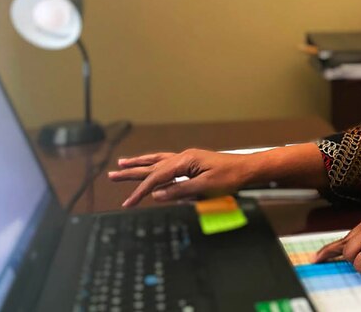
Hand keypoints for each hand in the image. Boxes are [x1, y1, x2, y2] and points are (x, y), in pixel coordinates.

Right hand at [108, 148, 248, 206]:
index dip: (140, 191)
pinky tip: (151, 167)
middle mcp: (183, 157)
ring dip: (140, 164)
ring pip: (158, 161)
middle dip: (131, 171)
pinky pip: (168, 164)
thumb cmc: (230, 178)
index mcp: (185, 161)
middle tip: (112, 175)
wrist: (248, 169)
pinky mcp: (193, 164)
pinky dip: (155, 166)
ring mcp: (188, 159)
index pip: (156, 177)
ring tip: (123, 163)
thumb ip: (179, 192)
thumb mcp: (204, 188)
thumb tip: (157, 195)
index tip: (128, 202)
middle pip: (152, 165)